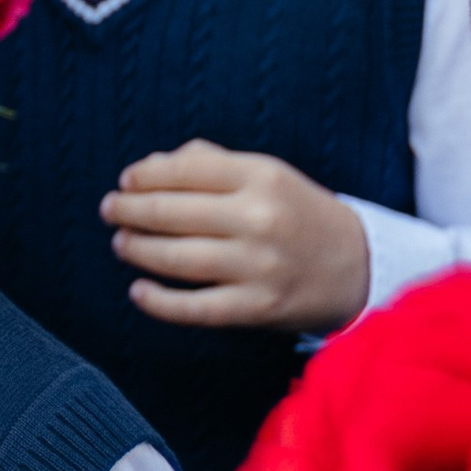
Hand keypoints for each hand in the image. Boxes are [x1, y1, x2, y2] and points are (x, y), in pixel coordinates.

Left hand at [102, 143, 369, 328]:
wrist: (359, 266)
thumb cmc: (299, 214)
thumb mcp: (266, 174)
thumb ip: (210, 164)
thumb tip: (149, 165)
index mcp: (261, 176)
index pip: (183, 169)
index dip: (144, 175)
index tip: (125, 182)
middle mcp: (258, 218)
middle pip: (172, 212)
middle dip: (131, 210)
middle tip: (110, 211)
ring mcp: (258, 265)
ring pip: (177, 258)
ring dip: (138, 250)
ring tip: (121, 244)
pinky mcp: (259, 307)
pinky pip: (196, 307)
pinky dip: (160, 302)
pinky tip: (138, 291)